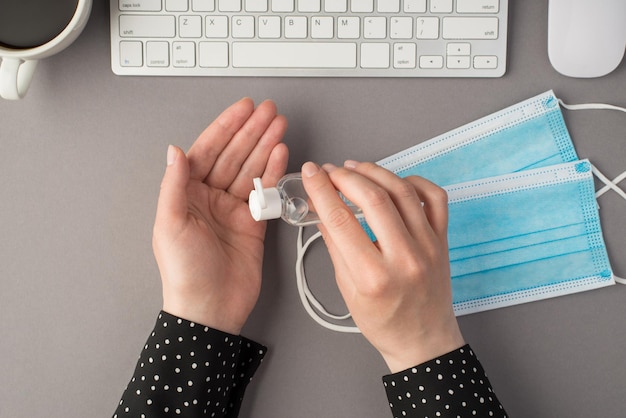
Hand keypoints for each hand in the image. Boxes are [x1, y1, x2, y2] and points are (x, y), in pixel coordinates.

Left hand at [153, 98, 287, 333]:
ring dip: (266, 147)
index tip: (243, 109)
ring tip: (280, 126)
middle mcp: (210, 198)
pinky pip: (265, 192)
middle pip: (234, 155)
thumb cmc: (184, 273)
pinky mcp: (253, 223)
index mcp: (187, 194)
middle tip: (270, 112)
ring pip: (251, 169)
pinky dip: (274, 173)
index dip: (226, 128)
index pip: (208, 151)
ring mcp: (233, 209)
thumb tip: (174, 150)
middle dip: (252, 132)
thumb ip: (174, 185)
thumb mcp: (170, 224)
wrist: (210, 308)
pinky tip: (281, 155)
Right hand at [301, 161, 463, 372]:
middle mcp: (404, 258)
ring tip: (355, 169)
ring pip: (403, 191)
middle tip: (330, 171)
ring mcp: (428, 246)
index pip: (341, 220)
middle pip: (373, 199)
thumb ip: (335, 247)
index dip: (321, 190)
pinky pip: (434, 198)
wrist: (423, 341)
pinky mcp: (442, 240)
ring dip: (375, 173)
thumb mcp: (347, 290)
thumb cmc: (384, 322)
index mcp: (374, 277)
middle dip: (346, 177)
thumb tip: (321, 210)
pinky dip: (413, 181)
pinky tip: (393, 181)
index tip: (311, 173)